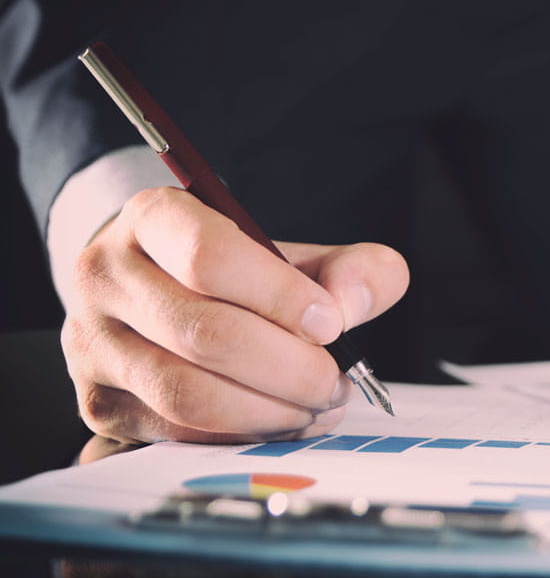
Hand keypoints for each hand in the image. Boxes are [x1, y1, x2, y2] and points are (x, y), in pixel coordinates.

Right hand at [61, 187, 408, 443]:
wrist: (165, 292)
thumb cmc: (242, 275)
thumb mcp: (300, 255)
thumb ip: (351, 268)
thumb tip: (350, 304)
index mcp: (155, 217)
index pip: (211, 256)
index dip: (281, 296)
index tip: (332, 323)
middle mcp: (107, 274)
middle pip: (206, 333)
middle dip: (290, 368)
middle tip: (336, 381)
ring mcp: (92, 342)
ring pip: (187, 393)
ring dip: (269, 410)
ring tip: (317, 405)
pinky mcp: (98, 401)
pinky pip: (175, 432)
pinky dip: (241, 436)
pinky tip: (283, 424)